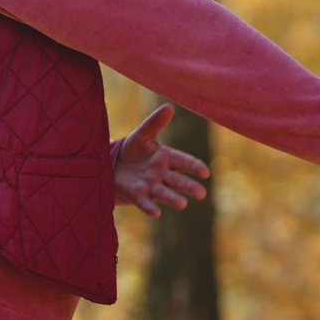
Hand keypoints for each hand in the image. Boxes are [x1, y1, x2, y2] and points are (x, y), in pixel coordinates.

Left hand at [114, 103, 211, 217]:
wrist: (114, 164)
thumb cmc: (134, 149)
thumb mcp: (143, 134)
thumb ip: (155, 123)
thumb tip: (170, 106)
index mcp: (166, 158)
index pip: (183, 161)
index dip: (194, 166)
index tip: (205, 172)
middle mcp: (161, 174)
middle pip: (177, 180)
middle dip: (188, 186)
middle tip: (201, 193)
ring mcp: (150, 186)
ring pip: (164, 193)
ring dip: (173, 198)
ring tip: (183, 204)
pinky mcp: (137, 194)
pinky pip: (144, 202)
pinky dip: (150, 207)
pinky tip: (156, 213)